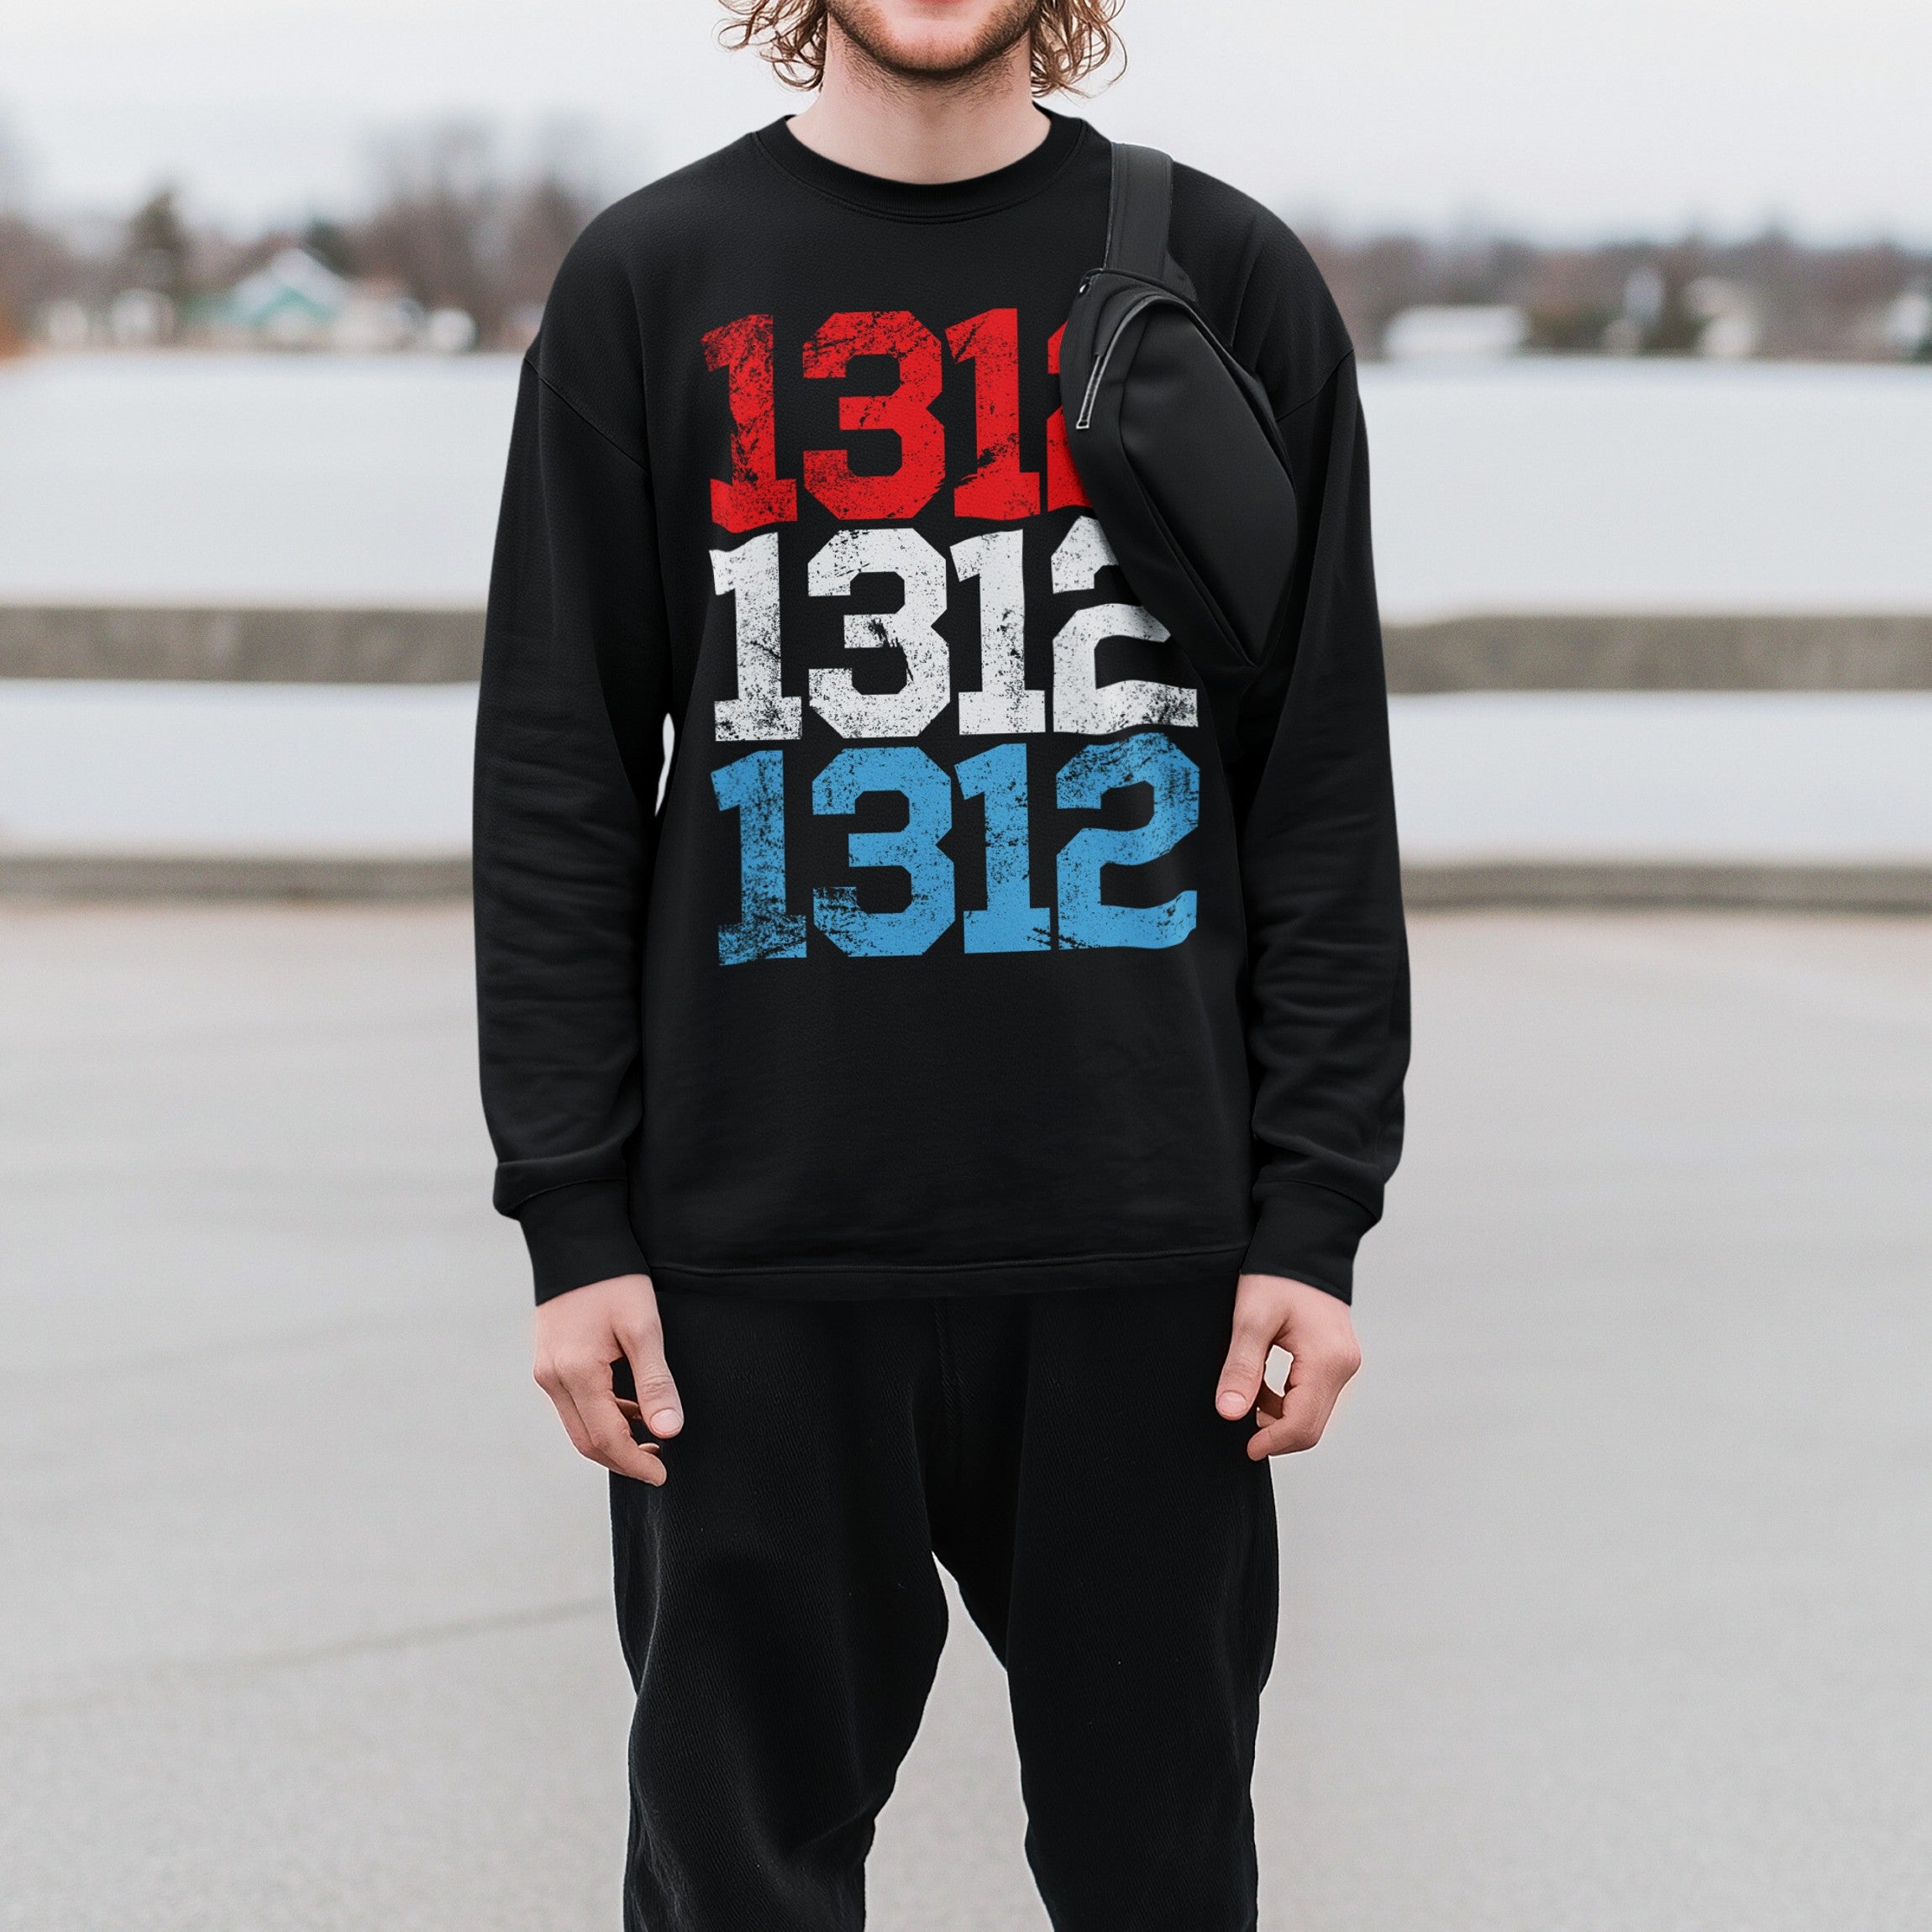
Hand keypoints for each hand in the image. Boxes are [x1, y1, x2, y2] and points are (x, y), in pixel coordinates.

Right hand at [533, 1274, 682, 1485]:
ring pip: (577, 1426)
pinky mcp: (548, 1362)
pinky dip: (601, 1417)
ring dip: (612, 1440)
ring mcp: (546, 1371)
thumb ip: (655, 1383)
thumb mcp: (644, 1328)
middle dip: (623, 1460)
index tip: (663, 1474)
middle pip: (586, 1442)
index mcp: (575, 1373)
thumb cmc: (615, 1280)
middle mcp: (552, 1378)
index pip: (605, 1440)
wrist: (577, 1241)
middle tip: (659, 1464)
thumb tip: (669, 1431)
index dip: (635, 1463)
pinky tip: (630, 1410)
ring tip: (652, 1439)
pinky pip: (573, 1405)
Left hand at [1215, 1273, 1361, 1457]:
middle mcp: (1344, 1366)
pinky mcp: (1337, 1359)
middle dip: (1276, 1434)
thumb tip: (1230, 1413)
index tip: (1245, 1449)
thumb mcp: (1250, 1319)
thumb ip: (1242, 1368)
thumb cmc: (1275, 1275)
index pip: (1302, 1425)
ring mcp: (1344, 1363)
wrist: (1303, 1244)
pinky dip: (1288, 1401)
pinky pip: (1315, 1395)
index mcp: (1327, 1360)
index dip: (1272, 1443)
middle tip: (1240, 1427)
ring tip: (1247, 1395)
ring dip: (1280, 1416)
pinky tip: (1263, 1386)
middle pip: (1312, 1426)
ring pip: (1313, 1413)